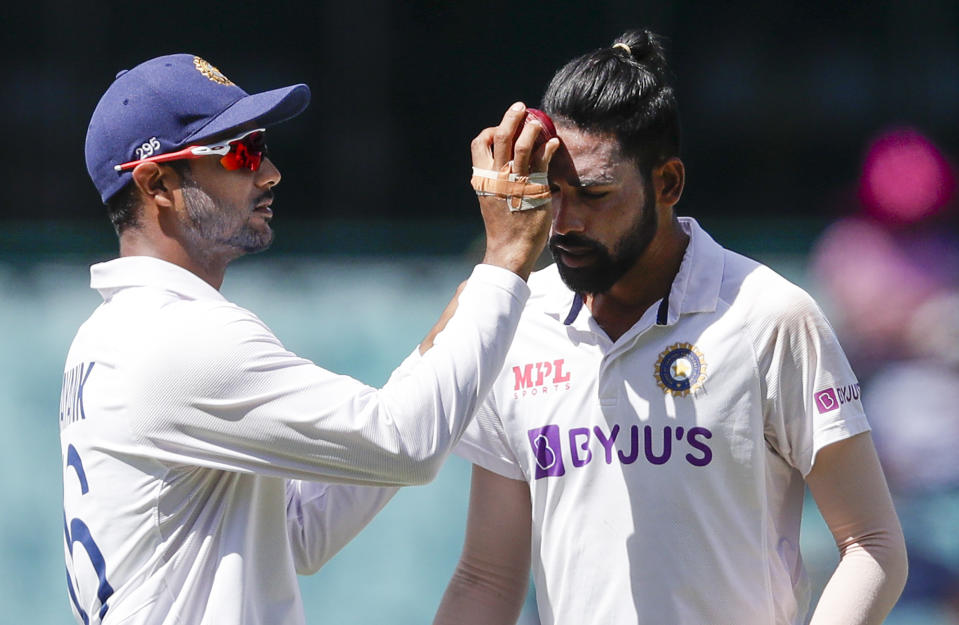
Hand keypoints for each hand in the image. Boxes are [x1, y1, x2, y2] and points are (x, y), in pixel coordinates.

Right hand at [471, 102, 560, 279]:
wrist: (510, 249)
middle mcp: (497, 176)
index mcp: (483, 179)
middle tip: (521, 107)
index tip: (501, 131)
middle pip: (500, 136)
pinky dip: (548, 147)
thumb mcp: (492, 199)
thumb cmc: (504, 227)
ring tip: (538, 121)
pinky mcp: (534, 188)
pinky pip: (542, 160)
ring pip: (522, 144)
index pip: (478, 144)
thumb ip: (497, 180)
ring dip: (531, 127)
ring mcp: (515, 181)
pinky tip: (554, 143)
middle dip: (510, 117)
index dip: (489, 131)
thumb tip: (507, 163)